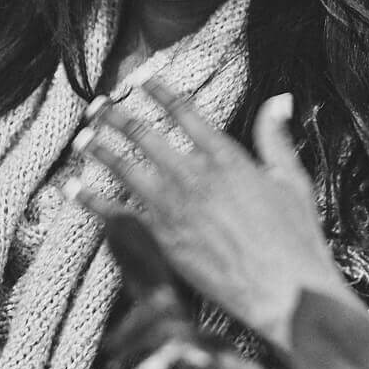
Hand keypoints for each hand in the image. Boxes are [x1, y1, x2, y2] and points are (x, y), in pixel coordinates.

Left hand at [72, 84, 355, 348]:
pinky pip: (118, 214)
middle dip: (116, 115)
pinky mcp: (162, 240)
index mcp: (226, 157)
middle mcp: (194, 177)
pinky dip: (92, 200)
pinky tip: (73, 189)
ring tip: (82, 137)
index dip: (158, 89)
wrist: (285, 292)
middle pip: (143, 134)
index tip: (140, 76)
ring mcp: (174, 209)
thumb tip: (278, 99)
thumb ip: (275, 138)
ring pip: (124, 169)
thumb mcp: (293, 181)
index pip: (183, 111)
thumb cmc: (295, 239)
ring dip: (99, 149)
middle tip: (97, 105)